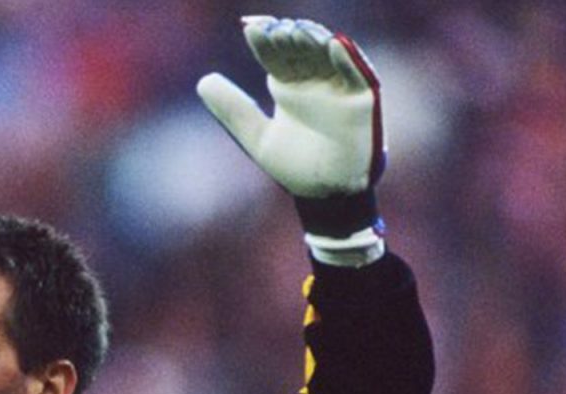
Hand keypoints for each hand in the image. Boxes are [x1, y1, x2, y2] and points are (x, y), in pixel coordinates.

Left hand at [197, 16, 382, 199]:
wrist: (325, 193)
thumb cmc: (295, 166)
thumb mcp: (257, 138)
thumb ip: (233, 110)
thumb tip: (203, 81)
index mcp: (288, 86)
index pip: (275, 55)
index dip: (263, 39)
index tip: (248, 27)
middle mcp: (313, 80)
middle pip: (300, 48)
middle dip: (287, 36)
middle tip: (272, 29)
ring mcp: (338, 86)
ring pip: (327, 54)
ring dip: (313, 40)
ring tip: (295, 30)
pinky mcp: (362, 98)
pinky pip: (357, 73)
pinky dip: (347, 58)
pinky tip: (334, 44)